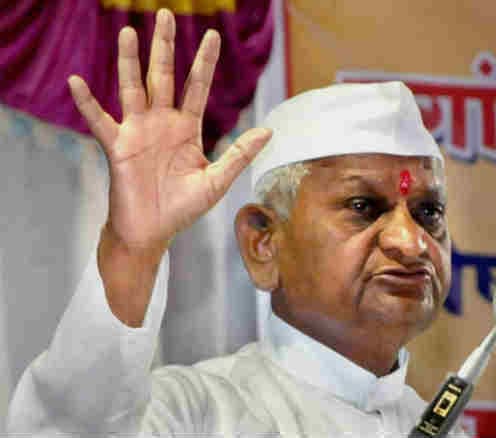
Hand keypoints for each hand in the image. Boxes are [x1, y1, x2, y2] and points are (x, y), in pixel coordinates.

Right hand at [69, 8, 270, 253]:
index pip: (197, 87)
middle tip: (165, 14)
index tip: (213, 35)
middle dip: (165, 46)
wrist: (154, 231)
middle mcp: (162, 123)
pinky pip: (100, 121)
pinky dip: (88, 103)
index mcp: (187, 128)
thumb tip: (269, 131)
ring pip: (133, 88)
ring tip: (127, 31)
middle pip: (163, 76)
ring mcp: (138, 131)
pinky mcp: (118, 146)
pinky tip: (77, 82)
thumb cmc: (184, 208)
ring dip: (129, 61)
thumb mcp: (217, 180)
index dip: (205, 62)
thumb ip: (239, 154)